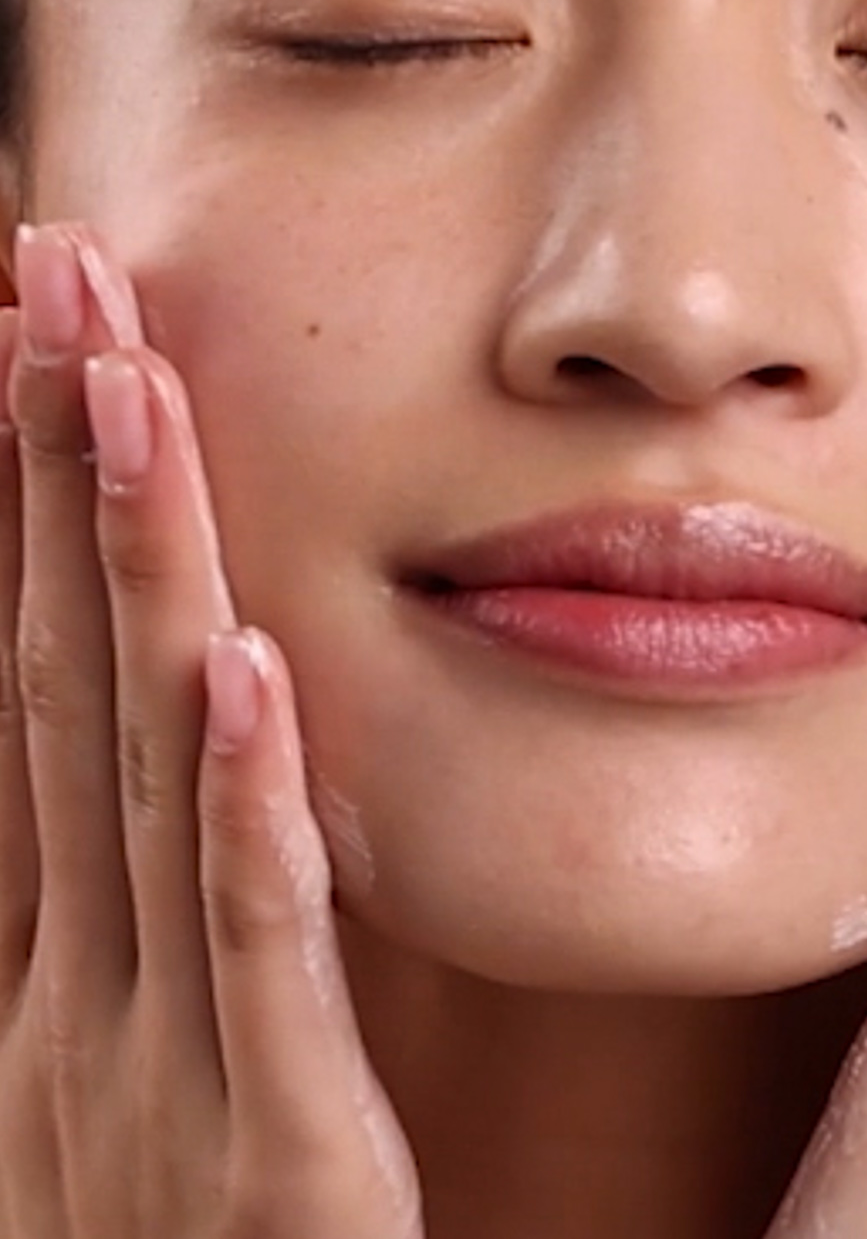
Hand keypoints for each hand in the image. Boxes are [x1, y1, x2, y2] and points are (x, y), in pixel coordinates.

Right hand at [0, 226, 422, 1236]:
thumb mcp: (155, 1086)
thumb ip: (176, 935)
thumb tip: (197, 757)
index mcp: (64, 972)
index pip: (43, 695)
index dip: (32, 518)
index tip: (52, 352)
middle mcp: (83, 989)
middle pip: (67, 681)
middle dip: (53, 472)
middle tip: (54, 270)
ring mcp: (159, 1068)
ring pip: (145, 771)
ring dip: (132, 571)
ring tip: (125, 384)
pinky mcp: (280, 1153)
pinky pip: (255, 946)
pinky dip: (241, 802)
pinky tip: (245, 665)